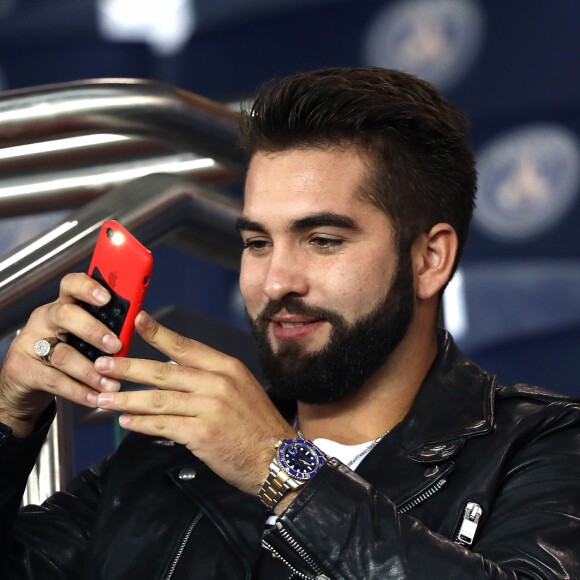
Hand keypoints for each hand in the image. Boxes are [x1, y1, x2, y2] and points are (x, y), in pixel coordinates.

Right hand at [0, 273, 122, 436]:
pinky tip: (95, 397)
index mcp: (64, 305)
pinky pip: (54, 380)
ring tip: (112, 384)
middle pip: (66, 315)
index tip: (107, 297)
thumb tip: (138, 328)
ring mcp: (30, 342)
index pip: (72, 284)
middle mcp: (45, 318)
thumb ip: (105, 329)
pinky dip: (78, 391)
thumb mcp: (84, 336)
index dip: (89, 287)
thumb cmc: (66, 351)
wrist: (26, 381)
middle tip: (116, 345)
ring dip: (91, 371)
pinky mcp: (22, 368)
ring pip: (63, 354)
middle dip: (93, 330)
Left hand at [94, 311, 295, 494]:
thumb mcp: (240, 389)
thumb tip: (173, 374)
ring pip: (157, 399)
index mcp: (227, 367)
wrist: (277, 457)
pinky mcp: (201, 433)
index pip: (186, 346)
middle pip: (164, 372)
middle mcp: (217, 382)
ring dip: (126, 398)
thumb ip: (209, 379)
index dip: (159, 334)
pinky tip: (126, 421)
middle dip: (128, 367)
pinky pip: (163, 425)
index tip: (137, 321)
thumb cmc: (257, 423)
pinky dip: (141, 423)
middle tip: (102, 365)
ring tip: (103, 397)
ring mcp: (209, 407)